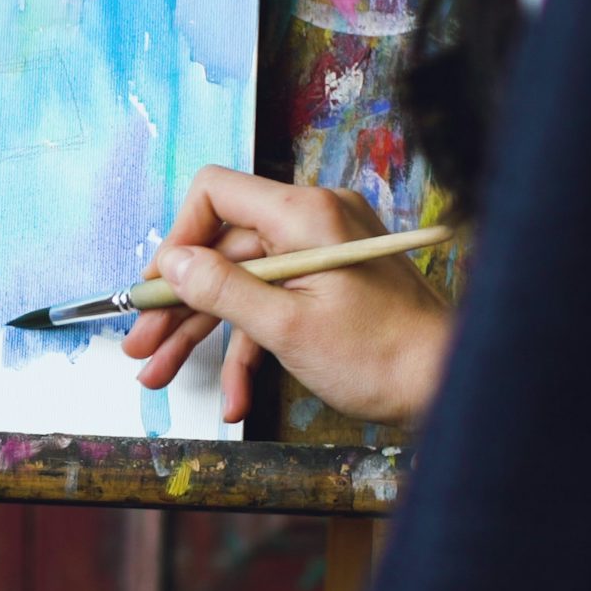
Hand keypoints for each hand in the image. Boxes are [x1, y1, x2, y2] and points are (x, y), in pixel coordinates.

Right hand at [122, 166, 454, 427]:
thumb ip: (222, 289)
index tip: (157, 290)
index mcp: (304, 214)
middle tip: (141, 347)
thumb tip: (171, 264)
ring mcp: (322, 253)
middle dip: (178, 305)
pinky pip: (275, 303)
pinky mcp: (330, 283)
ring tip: (161, 376)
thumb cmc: (381, 356)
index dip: (178, 239)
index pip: (215, 193)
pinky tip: (236, 397)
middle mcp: (312, 221)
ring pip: (242, 284)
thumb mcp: (286, 328)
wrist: (448, 383)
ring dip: (203, 335)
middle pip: (221, 250)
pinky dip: (251, 346)